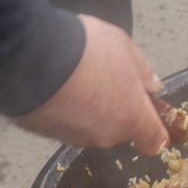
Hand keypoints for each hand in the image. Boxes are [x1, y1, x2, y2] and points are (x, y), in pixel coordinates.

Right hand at [15, 15, 168, 153]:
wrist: (33, 56)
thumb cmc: (86, 49)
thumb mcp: (124, 46)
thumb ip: (143, 71)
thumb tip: (152, 88)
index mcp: (131, 116)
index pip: (153, 141)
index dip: (154, 130)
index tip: (149, 114)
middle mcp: (105, 135)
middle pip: (118, 128)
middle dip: (114, 107)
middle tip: (103, 77)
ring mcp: (73, 137)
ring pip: (88, 126)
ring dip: (86, 108)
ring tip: (74, 77)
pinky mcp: (45, 134)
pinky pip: (61, 123)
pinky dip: (62, 109)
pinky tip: (55, 85)